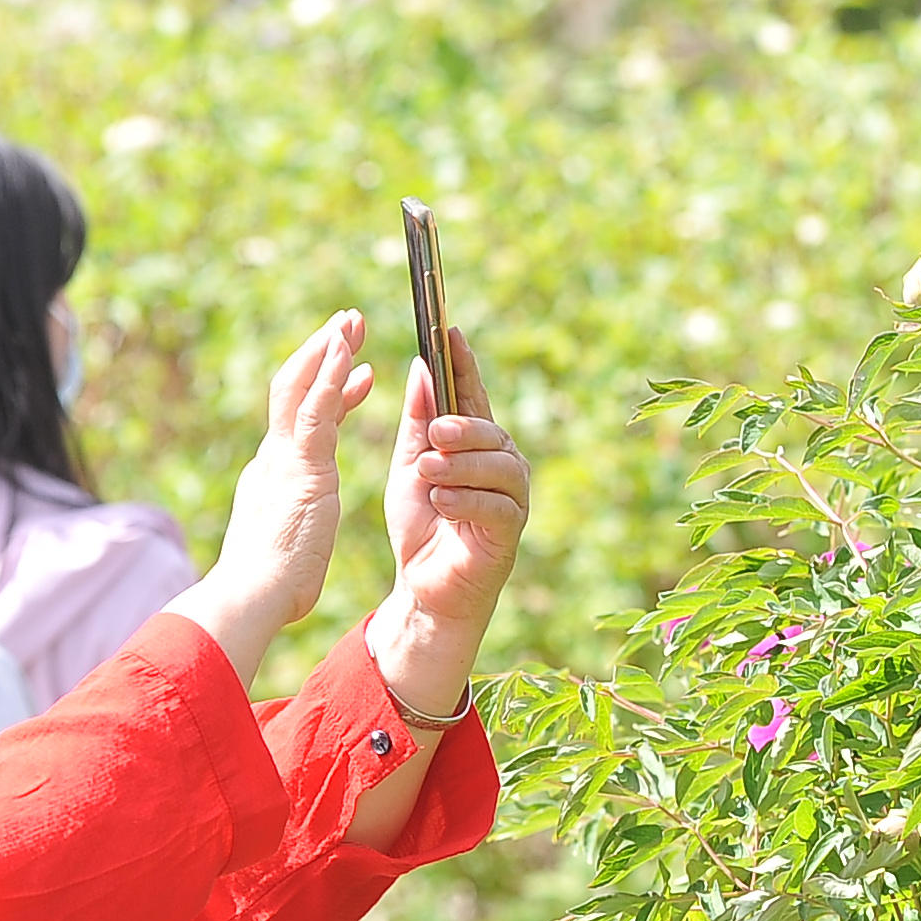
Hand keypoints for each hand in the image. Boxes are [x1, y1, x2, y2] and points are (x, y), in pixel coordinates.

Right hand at [168, 314, 372, 682]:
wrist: (252, 596)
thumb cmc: (272, 585)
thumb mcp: (290, 541)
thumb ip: (294, 523)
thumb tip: (297, 527)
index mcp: (275, 474)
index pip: (300, 417)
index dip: (326, 388)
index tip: (352, 368)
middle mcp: (274, 457)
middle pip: (293, 388)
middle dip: (322, 352)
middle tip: (349, 323)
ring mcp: (284, 458)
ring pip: (302, 387)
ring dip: (328, 349)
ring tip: (352, 319)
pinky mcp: (299, 466)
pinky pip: (315, 409)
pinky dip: (330, 376)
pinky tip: (348, 350)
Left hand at [365, 334, 530, 718]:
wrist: (426, 589)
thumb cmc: (421, 527)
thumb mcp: (408, 467)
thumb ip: (417, 423)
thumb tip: (422, 367)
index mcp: (475, 445)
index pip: (472, 395)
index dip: (464, 364)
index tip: (450, 331)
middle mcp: (502, 465)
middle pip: (489, 430)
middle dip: (462, 427)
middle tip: (434, 432)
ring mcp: (512, 498)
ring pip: (496, 465)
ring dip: (459, 465)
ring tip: (428, 472)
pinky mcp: (511, 531)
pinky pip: (496, 505)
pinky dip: (465, 500)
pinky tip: (441, 502)